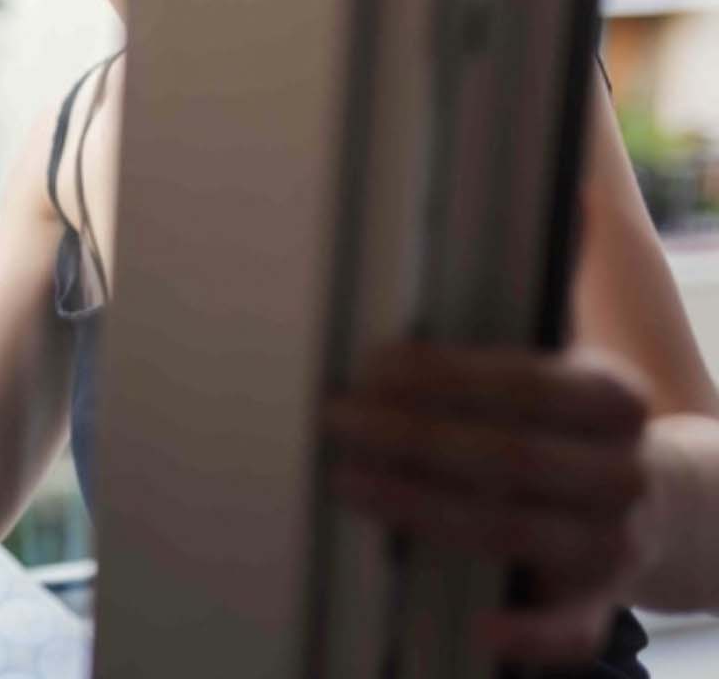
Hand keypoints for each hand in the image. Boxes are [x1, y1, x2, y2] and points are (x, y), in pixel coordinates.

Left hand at [323, 341, 656, 666]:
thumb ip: (485, 362)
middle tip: (337, 420)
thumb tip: (384, 353)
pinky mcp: (600, 603)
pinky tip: (482, 626)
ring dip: (418, 506)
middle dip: (411, 436)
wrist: (649, 500)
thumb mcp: (552, 378)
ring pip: (507, 527)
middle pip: (507, 455)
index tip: (370, 368)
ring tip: (347, 482)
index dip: (442, 376)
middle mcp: (624, 472)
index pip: (524, 383)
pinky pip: (568, 629)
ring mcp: (616, 543)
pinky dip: (528, 632)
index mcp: (614, 399)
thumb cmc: (560, 427)